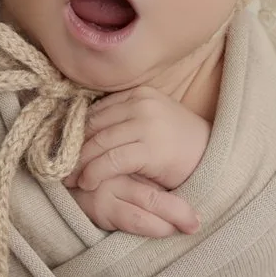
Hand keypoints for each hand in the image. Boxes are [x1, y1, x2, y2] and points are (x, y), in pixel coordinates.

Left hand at [67, 85, 211, 237]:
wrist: (216, 158)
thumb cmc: (180, 145)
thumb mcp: (151, 123)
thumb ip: (124, 120)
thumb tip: (85, 132)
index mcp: (139, 93)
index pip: (96, 111)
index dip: (75, 132)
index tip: (61, 148)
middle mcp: (141, 104)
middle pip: (94, 126)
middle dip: (73, 148)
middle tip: (58, 166)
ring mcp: (146, 124)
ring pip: (99, 143)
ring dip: (80, 163)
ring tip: (69, 179)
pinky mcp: (150, 147)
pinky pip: (112, 160)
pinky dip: (95, 172)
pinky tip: (88, 183)